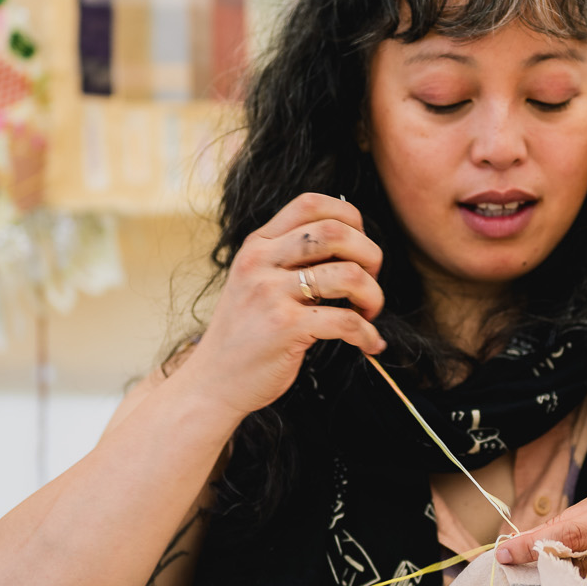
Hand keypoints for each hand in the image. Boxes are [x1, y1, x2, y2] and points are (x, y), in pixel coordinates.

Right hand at [169, 193, 386, 421]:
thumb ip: (290, 258)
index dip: (349, 218)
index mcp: (258, 244)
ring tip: (368, 313)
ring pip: (349, 274)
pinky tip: (368, 343)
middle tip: (370, 282)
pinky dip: (367, 334)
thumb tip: (352, 242)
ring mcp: (270, 293)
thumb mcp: (256, 281)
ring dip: (373, 295)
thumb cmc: (246, 333)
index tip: (359, 248)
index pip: (311, 204)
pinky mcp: (284, 327)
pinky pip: (346, 321)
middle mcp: (261, 261)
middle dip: (370, 254)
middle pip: (336, 232)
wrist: (212, 382)